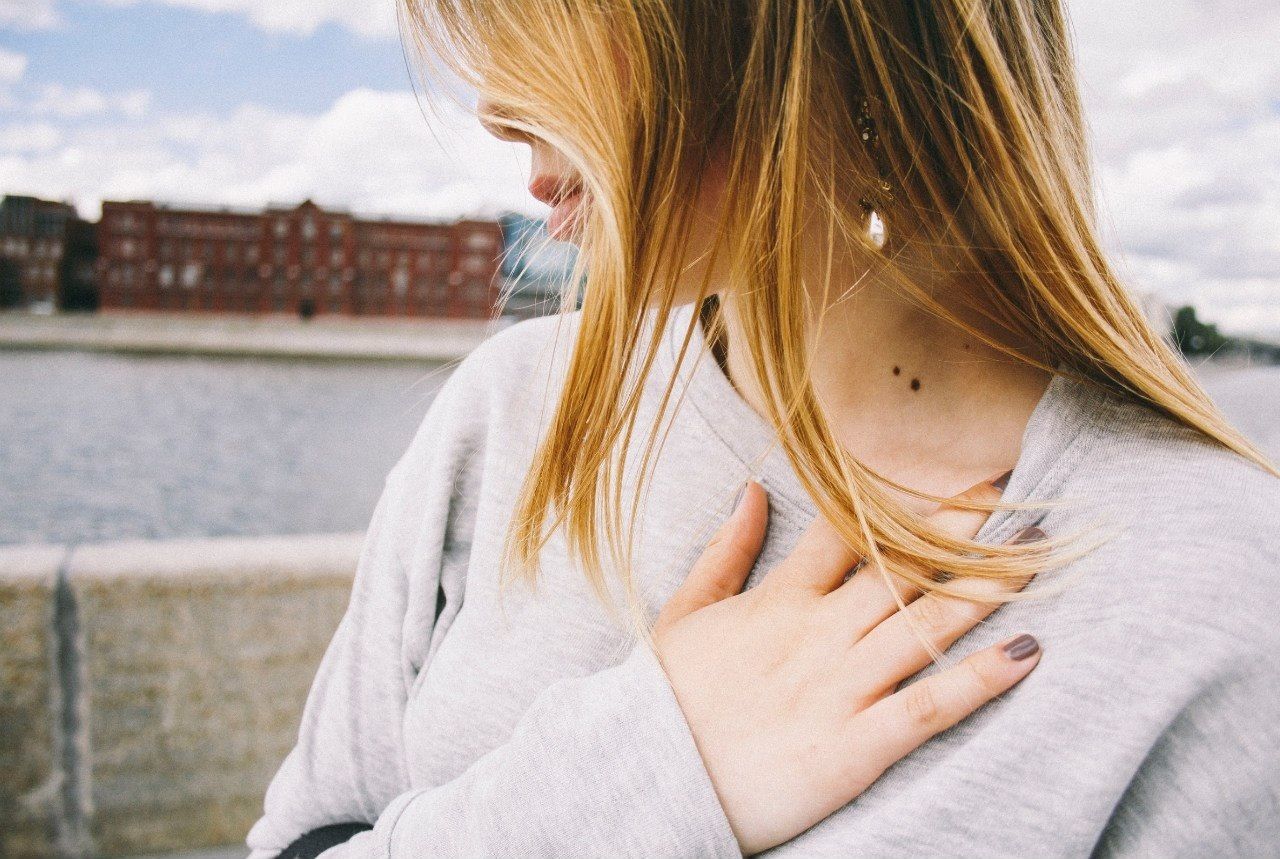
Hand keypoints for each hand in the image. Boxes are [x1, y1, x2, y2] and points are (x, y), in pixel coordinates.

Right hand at [653, 476, 1042, 854]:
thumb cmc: (667, 696)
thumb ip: (725, 550)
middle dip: (960, 526)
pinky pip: (928, 706)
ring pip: (925, 625)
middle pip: (903, 567)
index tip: (951, 469)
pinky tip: (1026, 652)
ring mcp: (839, 688)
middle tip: (1013, 489)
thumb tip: (752, 488)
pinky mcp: (854, 746)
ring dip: (986, 588)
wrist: (647, 777)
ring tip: (1038, 554)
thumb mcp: (685, 611)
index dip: (905, 495)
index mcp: (780, 599)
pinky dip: (979, 680)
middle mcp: (818, 633)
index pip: (850, 529)